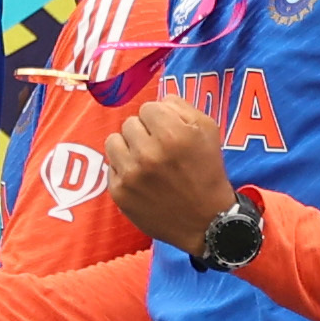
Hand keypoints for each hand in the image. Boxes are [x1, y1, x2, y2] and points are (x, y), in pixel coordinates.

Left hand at [102, 93, 232, 259]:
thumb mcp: (208, 132)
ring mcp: (130, 174)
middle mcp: (148, 153)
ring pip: (113, 141)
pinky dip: (124, 169)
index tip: (169, 133)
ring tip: (146, 160)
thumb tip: (159, 99)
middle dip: (145, 132)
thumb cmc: (208, 172)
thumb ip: (182, 107)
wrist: (206, 221)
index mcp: (172, 134)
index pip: (149, 107)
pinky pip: (111, 165)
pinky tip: (142, 179)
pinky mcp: (119, 193)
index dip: (161, 118)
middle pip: (130, 123)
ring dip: (128, 147)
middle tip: (160, 149)